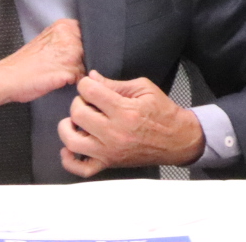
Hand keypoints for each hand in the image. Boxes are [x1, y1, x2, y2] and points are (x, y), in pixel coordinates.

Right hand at [0, 18, 83, 109]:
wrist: (4, 79)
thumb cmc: (23, 64)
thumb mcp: (46, 41)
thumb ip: (66, 39)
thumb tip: (85, 45)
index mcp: (64, 26)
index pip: (90, 34)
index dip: (85, 47)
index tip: (76, 54)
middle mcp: (69, 37)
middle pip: (92, 50)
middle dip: (84, 60)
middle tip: (65, 67)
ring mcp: (70, 54)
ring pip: (87, 64)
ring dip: (78, 72)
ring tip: (60, 74)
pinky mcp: (67, 71)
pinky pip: (81, 78)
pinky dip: (74, 82)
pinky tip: (59, 82)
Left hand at [56, 71, 205, 175]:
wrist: (177, 139)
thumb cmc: (163, 113)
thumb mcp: (144, 89)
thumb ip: (115, 84)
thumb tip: (92, 77)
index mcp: (125, 111)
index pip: (90, 92)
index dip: (85, 84)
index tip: (89, 84)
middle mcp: (115, 133)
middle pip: (78, 114)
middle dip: (78, 102)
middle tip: (87, 101)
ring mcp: (109, 151)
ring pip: (72, 141)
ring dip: (67, 127)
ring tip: (75, 121)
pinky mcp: (108, 164)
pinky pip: (80, 168)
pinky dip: (69, 160)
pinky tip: (70, 148)